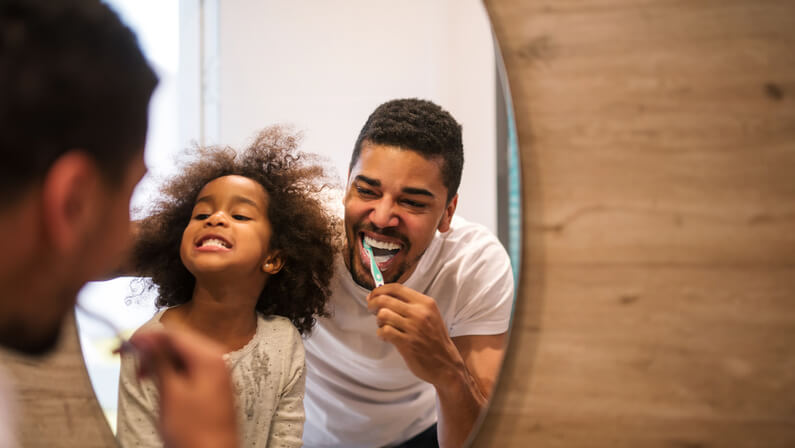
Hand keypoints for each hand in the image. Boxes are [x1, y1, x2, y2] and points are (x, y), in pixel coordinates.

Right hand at [130, 329, 238, 447]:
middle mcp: (217, 360)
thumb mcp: (170, 393)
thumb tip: (145, 339)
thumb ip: (158, 361)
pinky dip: (171, 372)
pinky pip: (189, 368)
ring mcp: (216, 373)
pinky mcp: (212, 385)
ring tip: (142, 375)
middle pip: (178, 342)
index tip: (126, 343)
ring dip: (160, 361)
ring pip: (182, 355)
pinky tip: (159, 382)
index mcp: (209, 357)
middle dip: (153, 349)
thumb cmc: (195, 433)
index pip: (173, 334)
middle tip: (130, 360)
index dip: (147, 337)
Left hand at [366, 283, 464, 385]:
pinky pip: (384, 331)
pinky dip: (381, 333)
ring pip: (383, 314)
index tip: (373, 294)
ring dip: (378, 320)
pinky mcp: (406, 343)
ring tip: (383, 325)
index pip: (396, 288)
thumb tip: (383, 296)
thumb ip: (410, 305)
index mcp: (425, 303)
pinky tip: (386, 337)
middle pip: (385, 299)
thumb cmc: (434, 339)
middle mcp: (419, 313)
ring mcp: (413, 328)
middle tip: (371, 309)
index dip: (380, 290)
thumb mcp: (429, 315)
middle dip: (373, 303)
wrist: (446, 363)